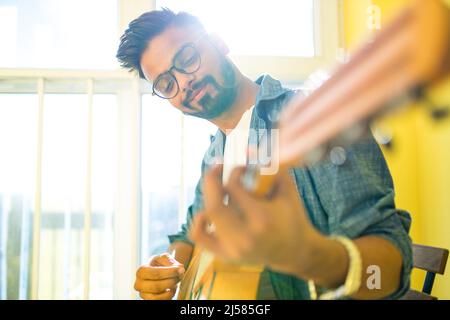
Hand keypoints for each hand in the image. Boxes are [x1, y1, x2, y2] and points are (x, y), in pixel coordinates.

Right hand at [134, 253, 184, 299]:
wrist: (161, 273)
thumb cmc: (161, 265)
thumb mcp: (164, 258)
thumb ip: (170, 261)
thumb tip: (179, 269)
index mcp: (141, 271)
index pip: (154, 274)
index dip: (169, 272)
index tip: (180, 269)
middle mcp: (139, 284)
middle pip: (156, 286)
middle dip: (171, 281)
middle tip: (180, 276)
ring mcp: (143, 294)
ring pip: (158, 296)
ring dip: (170, 289)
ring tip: (175, 282)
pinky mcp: (149, 301)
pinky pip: (160, 301)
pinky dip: (169, 295)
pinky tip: (172, 289)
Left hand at [189, 165, 323, 277]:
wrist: (295, 252)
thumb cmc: (293, 217)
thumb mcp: (286, 190)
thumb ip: (271, 167)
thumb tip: (249, 149)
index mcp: (261, 218)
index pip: (233, 188)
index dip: (235, 171)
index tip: (243, 167)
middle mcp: (244, 236)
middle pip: (214, 204)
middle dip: (212, 179)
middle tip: (218, 167)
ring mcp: (233, 249)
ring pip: (207, 216)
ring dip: (209, 196)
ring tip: (218, 188)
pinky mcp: (226, 255)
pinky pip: (200, 236)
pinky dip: (198, 221)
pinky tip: (207, 212)